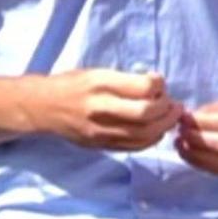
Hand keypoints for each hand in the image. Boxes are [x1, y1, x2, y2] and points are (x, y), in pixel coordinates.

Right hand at [33, 69, 182, 150]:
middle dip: (167, 109)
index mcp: (100, 83)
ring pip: (143, 134)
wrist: (43, 107)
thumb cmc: (73, 84)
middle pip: (145, 114)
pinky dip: (151, 140)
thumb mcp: (97, 72)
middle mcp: (100, 107)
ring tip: (170, 118)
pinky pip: (133, 146)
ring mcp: (100, 130)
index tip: (160, 82)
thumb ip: (125, 80)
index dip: (159, 84)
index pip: (141, 87)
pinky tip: (156, 131)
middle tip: (174, 104)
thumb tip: (157, 87)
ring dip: (163, 126)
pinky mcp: (100, 145)